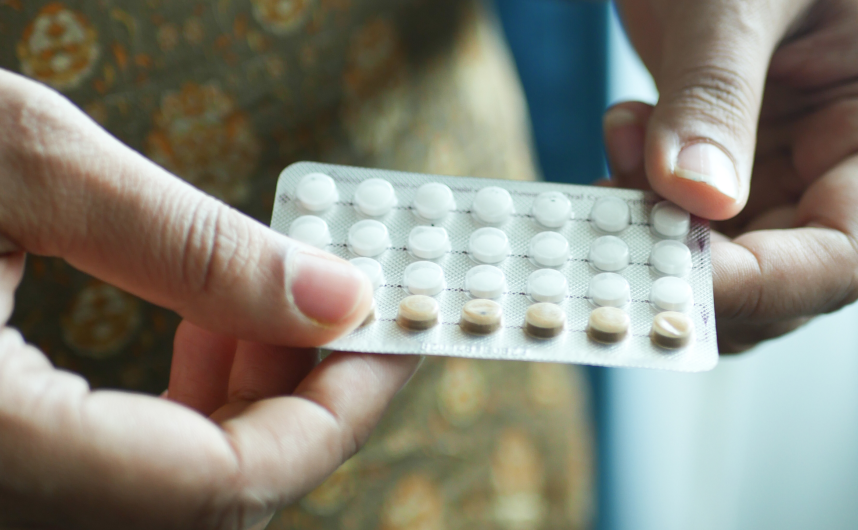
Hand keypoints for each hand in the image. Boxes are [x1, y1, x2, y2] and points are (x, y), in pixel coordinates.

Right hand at [0, 69, 419, 529]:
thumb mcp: (19, 162)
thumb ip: (190, 245)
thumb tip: (338, 292)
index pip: (228, 485)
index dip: (338, 409)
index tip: (399, 330)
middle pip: (212, 498)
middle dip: (307, 399)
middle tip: (353, 303)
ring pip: (171, 491)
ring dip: (254, 400)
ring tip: (282, 301)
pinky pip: (121, 469)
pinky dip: (189, 408)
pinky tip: (209, 326)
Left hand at [605, 0, 857, 351]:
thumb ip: (717, 95)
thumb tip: (693, 197)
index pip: (840, 258)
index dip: (757, 286)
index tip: (665, 271)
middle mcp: (832, 168)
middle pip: (771, 276)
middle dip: (684, 267)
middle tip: (615, 233)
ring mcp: (771, 164)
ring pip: (710, 252)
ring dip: (645, 228)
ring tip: (619, 148)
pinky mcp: (715, 153)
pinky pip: (671, 208)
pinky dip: (631, 191)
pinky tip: (622, 126)